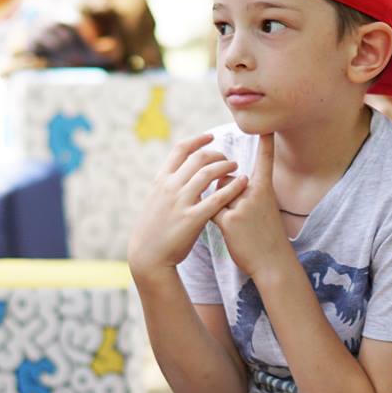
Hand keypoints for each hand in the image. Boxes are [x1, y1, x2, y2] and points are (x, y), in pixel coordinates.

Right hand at [126, 133, 243, 277]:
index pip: (180, 150)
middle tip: (228, 158)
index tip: (211, 136)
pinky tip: (243, 183)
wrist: (147, 256)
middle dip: (217, 154)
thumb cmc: (153, 230)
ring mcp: (181, 202)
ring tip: (236, 167)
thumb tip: (178, 175)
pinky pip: (217, 198)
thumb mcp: (155, 202)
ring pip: (208, 173)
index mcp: (161, 180)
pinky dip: (232, 187)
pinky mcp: (193, 218)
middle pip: (198, 158)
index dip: (198, 140)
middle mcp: (170, 187)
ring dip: (225, 166)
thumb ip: (168, 187)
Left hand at [212, 135, 291, 278]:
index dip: (265, 142)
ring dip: (220, 208)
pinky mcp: (231, 220)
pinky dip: (215, 219)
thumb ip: (242, 190)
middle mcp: (255, 193)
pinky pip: (212, 210)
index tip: (266, 125)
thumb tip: (221, 180)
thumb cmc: (265, 235)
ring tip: (241, 227)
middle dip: (225, 195)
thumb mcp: (261, 207)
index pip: (265, 160)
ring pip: (218, 195)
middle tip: (246, 218)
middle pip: (227, 180)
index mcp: (265, 188)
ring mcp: (242, 206)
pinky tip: (232, 232)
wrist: (272, 262)